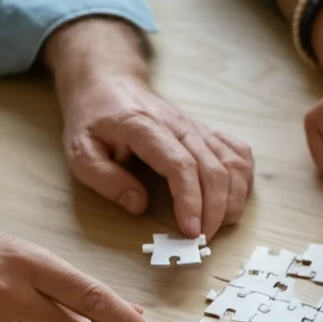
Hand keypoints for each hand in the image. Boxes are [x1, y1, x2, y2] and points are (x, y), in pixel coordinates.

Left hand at [47, 17, 253, 240]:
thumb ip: (105, 179)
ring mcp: (198, 127)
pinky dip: (243, 180)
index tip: (190, 230)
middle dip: (215, 210)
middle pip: (214, 169)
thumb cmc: (93, 120)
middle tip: (203, 239)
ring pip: (234, 163)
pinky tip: (232, 199)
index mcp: (145, 127)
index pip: (181, 165)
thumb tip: (138, 205)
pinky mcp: (207, 132)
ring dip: (233, 199)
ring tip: (218, 225)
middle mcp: (179, 125)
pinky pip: (240, 155)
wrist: (109, 83)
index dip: (191, 200)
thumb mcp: (79, 150)